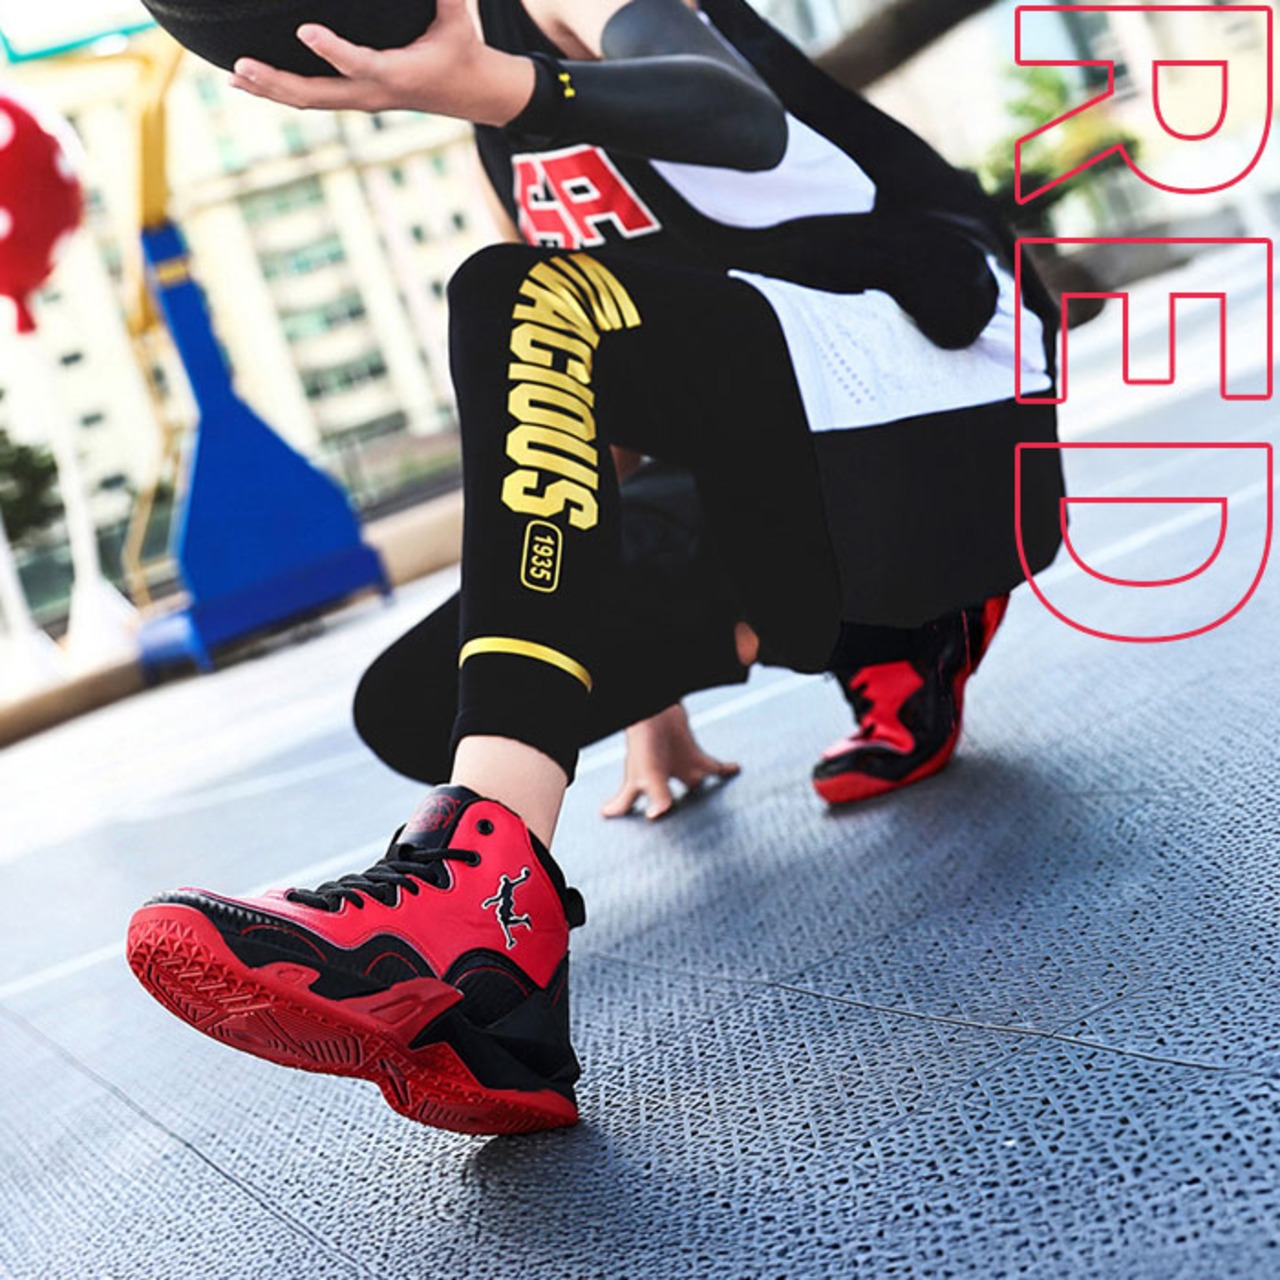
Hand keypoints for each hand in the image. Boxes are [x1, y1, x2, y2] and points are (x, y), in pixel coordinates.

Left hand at [228, 0, 534, 126]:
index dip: (333, 50)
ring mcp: (362, 101)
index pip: (361, 64)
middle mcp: (373, 95)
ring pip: (309, 101)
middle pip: (318, 95)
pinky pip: (312, 100)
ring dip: (270, 89)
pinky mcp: (356, 99)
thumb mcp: (457, 18)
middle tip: (242, 64)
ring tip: (235, 76)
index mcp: (398, 74)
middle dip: (278, 80)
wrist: (472, 94)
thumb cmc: (462, 50)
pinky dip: (280, 92)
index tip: (305, 30)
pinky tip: (251, 82)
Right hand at [601, 704, 739, 821]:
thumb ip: (657, 795)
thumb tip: (656, 816)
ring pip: (694, 786)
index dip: (618, 810)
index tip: (608, 815)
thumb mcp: (649, 773)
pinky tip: (735, 770)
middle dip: (673, 812)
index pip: (626, 803)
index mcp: (639, 784)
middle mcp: (658, 778)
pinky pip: (713, 766)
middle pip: (665, 800)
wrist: (659, 709)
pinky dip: (725, 769)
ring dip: (706, 795)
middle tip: (684, 828)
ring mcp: (676, 766)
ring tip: (718, 809)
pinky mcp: (693, 754)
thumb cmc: (647, 740)